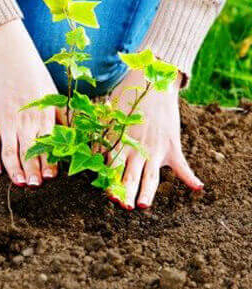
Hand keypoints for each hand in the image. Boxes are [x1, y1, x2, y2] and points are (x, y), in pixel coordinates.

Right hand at [0, 20, 63, 186]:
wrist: (9, 59)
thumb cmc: (34, 77)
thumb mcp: (53, 96)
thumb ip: (60, 117)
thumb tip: (72, 135)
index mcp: (43, 117)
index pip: (47, 146)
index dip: (48, 163)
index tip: (50, 177)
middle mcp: (25, 122)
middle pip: (29, 153)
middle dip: (33, 172)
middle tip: (35, 186)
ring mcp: (6, 122)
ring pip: (10, 152)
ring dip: (15, 170)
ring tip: (20, 183)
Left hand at [108, 69, 203, 208]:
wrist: (152, 81)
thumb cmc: (125, 98)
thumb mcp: (108, 116)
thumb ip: (100, 136)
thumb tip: (90, 153)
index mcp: (120, 142)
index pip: (113, 167)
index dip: (110, 182)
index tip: (108, 196)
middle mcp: (137, 148)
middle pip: (130, 175)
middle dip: (126, 193)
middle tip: (123, 207)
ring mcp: (156, 148)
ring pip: (151, 175)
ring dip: (147, 191)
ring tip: (143, 206)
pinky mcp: (171, 144)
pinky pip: (182, 164)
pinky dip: (190, 176)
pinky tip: (198, 188)